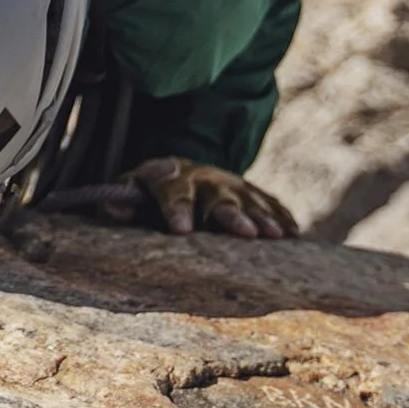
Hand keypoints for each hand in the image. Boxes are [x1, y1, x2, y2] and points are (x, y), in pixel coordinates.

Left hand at [106, 156, 296, 238]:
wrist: (180, 170)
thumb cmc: (150, 191)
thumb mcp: (132, 189)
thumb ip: (120, 199)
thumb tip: (113, 207)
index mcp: (171, 177)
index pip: (172, 191)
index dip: (177, 208)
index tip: (180, 230)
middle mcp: (206, 179)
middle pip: (219, 196)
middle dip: (230, 213)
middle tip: (244, 232)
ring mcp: (234, 185)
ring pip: (250, 202)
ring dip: (263, 218)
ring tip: (276, 236)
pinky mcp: (255, 195)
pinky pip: (272, 206)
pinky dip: (283, 219)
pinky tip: (295, 237)